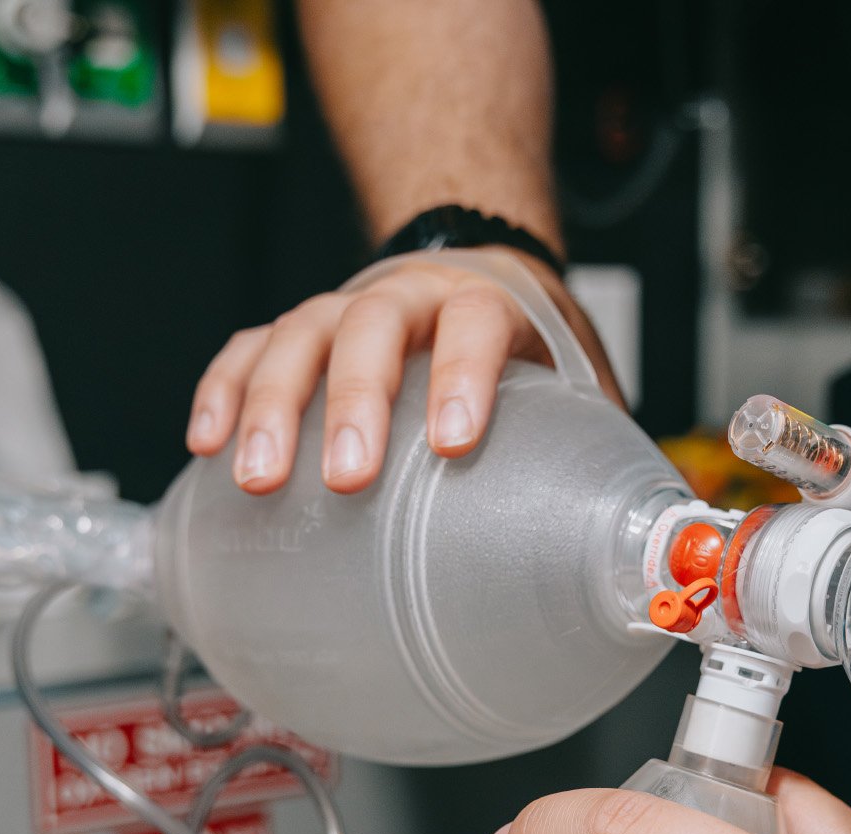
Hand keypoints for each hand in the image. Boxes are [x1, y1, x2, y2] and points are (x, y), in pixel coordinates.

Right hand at [185, 250, 620, 494]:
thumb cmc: (531, 348)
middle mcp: (411, 296)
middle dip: (352, 400)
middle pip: (368, 326)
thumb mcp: (578, 385)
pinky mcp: (302, 330)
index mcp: (488, 304)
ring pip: (297, 334)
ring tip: (258, 479)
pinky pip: (250, 347)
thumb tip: (645, 540)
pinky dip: (223, 389)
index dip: (462, 376)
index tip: (453, 442)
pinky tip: (205, 445)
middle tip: (346, 476)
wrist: (483, 276)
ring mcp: (347, 307)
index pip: (476, 324)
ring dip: (271, 404)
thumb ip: (600, 449)